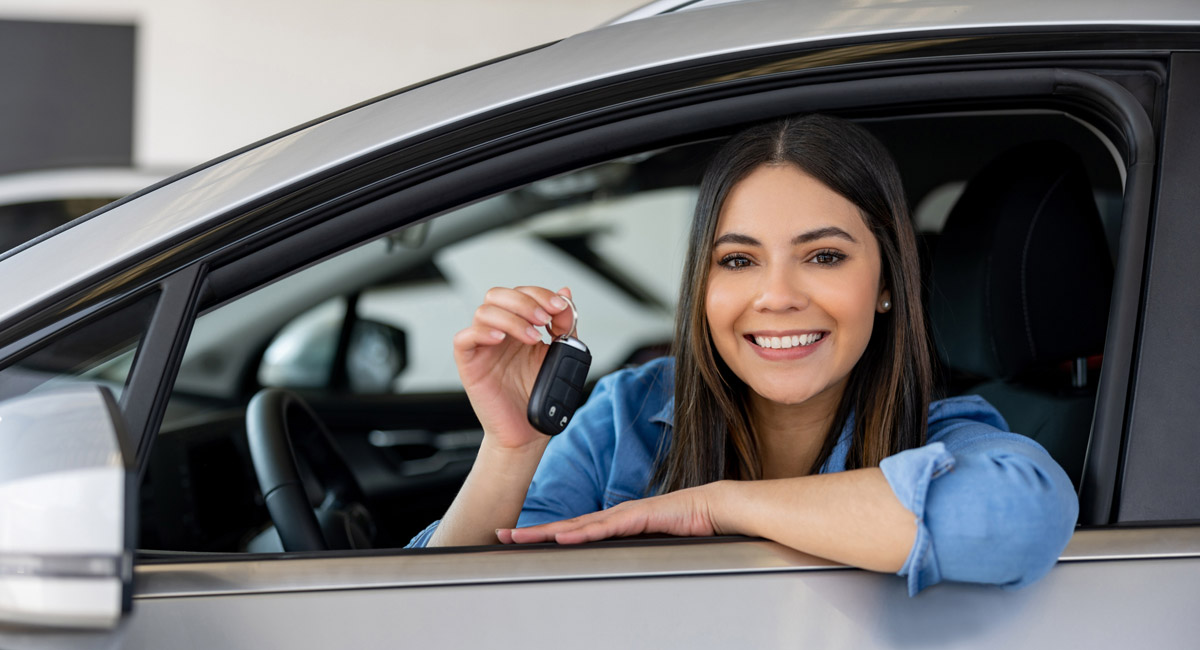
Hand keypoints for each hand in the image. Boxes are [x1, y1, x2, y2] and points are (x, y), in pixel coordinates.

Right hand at [453, 286, 575, 449]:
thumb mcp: (560, 354)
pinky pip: (463, 338)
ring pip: (484, 311)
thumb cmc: (539, 395)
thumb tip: (566, 293)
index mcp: (519, 326)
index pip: (522, 294)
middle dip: (525, 302)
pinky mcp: (469, 363)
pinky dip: (481, 332)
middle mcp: (500, 332)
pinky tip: (501, 338)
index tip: (559, 307)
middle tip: (544, 320)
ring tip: (531, 338)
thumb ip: (565, 325)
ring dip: (511, 318)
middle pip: (499, 295)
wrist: (528, 432)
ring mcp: (483, 346)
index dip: (540, 294)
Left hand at [496, 484, 723, 544]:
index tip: (518, 539)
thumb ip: (631, 551)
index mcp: (615, 523)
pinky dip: (582, 534)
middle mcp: (614, 516)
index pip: (573, 531)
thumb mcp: (651, 544)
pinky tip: (563, 539)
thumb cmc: (688, 526)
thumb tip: (614, 566)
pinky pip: (606, 528)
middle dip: (532, 532)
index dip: (544, 535)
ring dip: (546, 533)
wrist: (715, 509)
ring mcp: (624, 515)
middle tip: (501, 536)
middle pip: (565, 527)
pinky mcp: (639, 517)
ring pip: (578, 527)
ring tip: (519, 538)